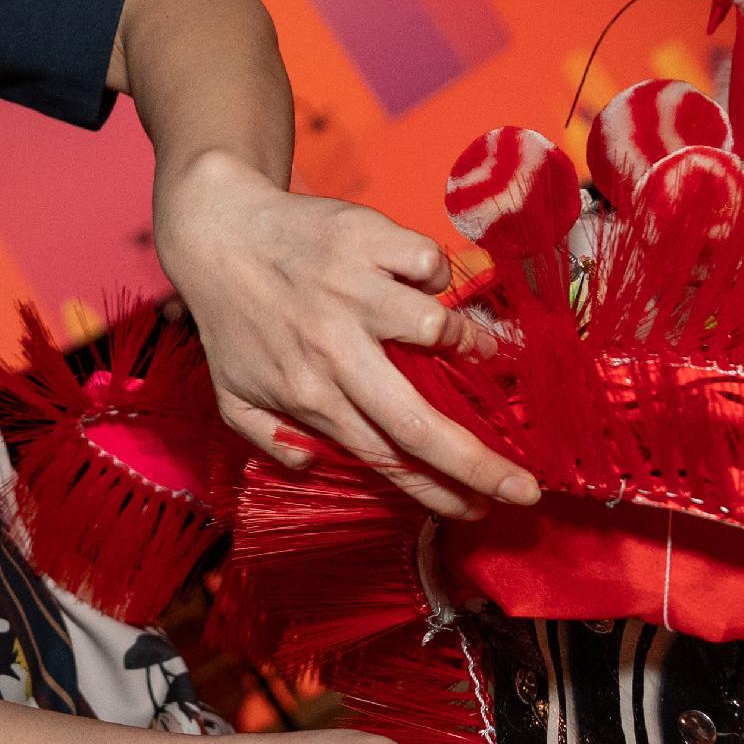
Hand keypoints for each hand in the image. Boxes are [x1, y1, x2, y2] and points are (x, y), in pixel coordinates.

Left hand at [153, 151, 540, 519]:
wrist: (217, 232)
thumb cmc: (234, 318)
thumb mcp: (234, 394)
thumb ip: (270, 438)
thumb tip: (312, 468)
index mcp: (308, 396)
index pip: (382, 459)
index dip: (436, 492)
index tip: (480, 511)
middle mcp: (333, 351)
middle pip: (416, 422)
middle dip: (477, 463)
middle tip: (526, 489)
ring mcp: (351, 292)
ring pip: (433, 327)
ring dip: (469, 342)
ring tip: (481, 350)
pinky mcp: (365, 240)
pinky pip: (428, 262)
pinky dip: (435, 274)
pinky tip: (420, 281)